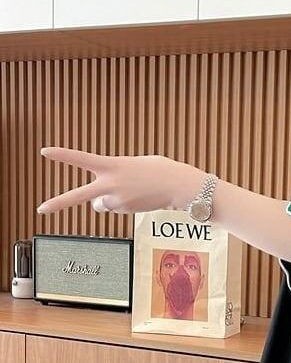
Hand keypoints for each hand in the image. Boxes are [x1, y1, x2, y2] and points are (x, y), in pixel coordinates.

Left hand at [36, 147, 205, 214]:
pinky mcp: (126, 210)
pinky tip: (138, 197)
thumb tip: (97, 204)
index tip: (45, 152)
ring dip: (110, 199)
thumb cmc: (158, 170)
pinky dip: (123, 204)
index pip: (82, 158)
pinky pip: (115, 208)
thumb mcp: (132, 166)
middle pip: (78, 196)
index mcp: (112, 165)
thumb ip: (111, 178)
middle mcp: (110, 184)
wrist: (178, 185)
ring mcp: (117, 200)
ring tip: (131, 190)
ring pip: (101, 204)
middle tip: (40, 210)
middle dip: (58, 203)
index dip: (63, 155)